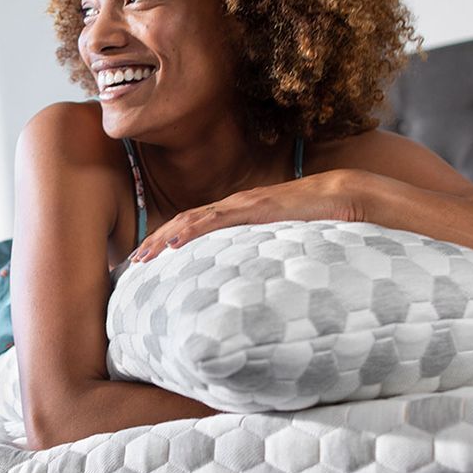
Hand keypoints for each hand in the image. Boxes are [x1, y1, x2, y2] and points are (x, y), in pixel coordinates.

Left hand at [130, 169, 367, 262]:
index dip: (166, 240)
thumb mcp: (277, 238)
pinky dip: (191, 231)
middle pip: (182, 222)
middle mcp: (231, 205)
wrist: (340, 195)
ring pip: (191, 221)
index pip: (192, 226)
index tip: (147, 258)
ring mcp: (240, 205)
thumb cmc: (313, 219)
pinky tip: (174, 244)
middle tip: (131, 262)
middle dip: (154, 241)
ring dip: (163, 238)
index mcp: (236, 213)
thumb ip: (259, 251)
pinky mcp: (253, 208)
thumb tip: (248, 276)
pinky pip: (216, 220)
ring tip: (142, 256)